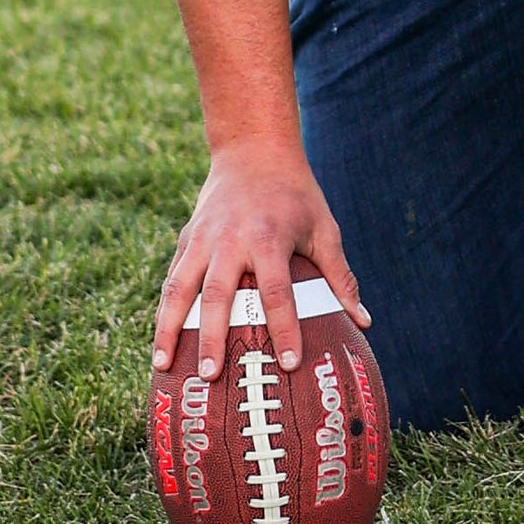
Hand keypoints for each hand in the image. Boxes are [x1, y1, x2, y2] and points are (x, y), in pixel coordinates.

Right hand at [152, 140, 367, 380]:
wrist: (253, 148)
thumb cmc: (296, 194)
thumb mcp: (324, 229)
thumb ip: (341, 277)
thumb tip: (364, 322)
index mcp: (269, 238)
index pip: (277, 292)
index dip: (285, 329)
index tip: (290, 363)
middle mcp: (230, 240)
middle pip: (218, 295)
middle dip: (211, 336)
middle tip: (210, 375)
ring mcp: (203, 238)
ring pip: (180, 288)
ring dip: (169, 328)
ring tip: (162, 365)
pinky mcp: (186, 238)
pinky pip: (172, 279)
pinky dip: (163, 311)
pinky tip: (160, 341)